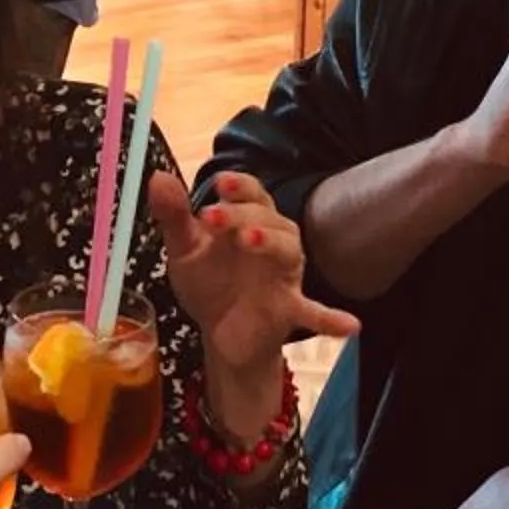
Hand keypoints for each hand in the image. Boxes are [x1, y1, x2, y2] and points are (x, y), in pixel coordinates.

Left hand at [154, 171, 357, 382]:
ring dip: (270, 241)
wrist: (220, 332)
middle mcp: (273, 241)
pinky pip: (313, 312)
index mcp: (248, 220)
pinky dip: (330, 319)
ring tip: (250, 240)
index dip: (238, 186)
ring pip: (288, 250)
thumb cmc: (210, 281)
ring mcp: (283, 275)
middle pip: (269, 216)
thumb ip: (173, 217)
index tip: (219, 185)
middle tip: (211, 218)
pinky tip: (351, 326)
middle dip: (242, 213)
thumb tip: (158, 177)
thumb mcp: (184, 250)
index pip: (251, 192)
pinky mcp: (289, 309)